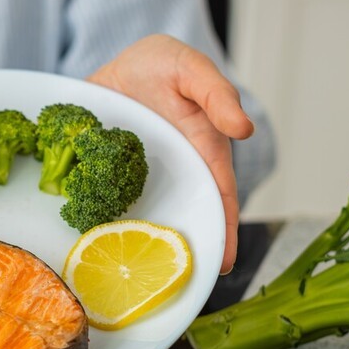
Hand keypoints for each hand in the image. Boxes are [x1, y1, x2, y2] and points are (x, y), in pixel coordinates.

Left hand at [88, 34, 253, 273]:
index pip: (219, 193)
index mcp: (202, 147)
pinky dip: (112, 230)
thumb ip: (215, 92)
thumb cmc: (161, 63)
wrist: (117, 64)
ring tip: (151, 283)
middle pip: (189, 214)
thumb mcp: (188, 66)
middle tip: (190, 285)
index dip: (224, 227)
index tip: (225, 260)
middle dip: (192, 249)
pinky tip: (105, 255)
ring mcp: (143, 177)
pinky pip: (112, 207)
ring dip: (151, 248)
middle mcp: (176, 169)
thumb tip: (242, 129)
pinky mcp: (111, 178)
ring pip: (152, 217)